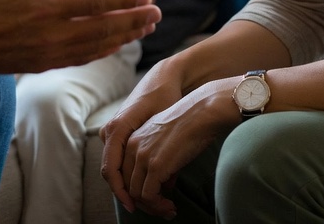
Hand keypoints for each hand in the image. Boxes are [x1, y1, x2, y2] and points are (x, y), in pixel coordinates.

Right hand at [0, 0, 160, 83]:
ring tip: (143, 29)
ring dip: (122, 38)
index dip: (124, 0)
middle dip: (133, 21)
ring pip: (96, 47)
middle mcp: (53, 34)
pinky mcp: (43, 63)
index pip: (96, 3)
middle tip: (157, 14)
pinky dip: (102, 50)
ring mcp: (49, 53)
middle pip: (104, 30)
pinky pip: (82, 57)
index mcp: (47, 7)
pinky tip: (112, 44)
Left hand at [102, 74, 237, 218]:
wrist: (199, 114)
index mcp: (132, 139)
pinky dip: (158, 206)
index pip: (124, 173)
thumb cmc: (188, 125)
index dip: (136, 190)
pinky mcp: (155, 165)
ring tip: (168, 209)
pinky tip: (171, 206)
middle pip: (127, 185)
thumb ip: (159, 160)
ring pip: (136, 194)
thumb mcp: (165, 140)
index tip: (152, 200)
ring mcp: (142, 156)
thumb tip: (165, 184)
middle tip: (162, 208)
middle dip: (144, 203)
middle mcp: (132, 147)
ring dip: (152, 207)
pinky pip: (148, 196)